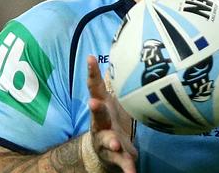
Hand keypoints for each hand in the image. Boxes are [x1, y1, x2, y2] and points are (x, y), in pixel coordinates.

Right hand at [86, 56, 137, 172]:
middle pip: (97, 115)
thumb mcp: (110, 100)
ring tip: (117, 142)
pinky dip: (127, 168)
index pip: (95, 87)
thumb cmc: (110, 121)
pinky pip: (122, 163)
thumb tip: (113, 57)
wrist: (103, 153)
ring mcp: (106, 141)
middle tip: (93, 103)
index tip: (90, 58)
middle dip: (96, 109)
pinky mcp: (115, 158)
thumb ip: (110, 81)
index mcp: (102, 107)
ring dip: (112, 141)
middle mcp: (100, 124)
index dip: (91, 72)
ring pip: (107, 141)